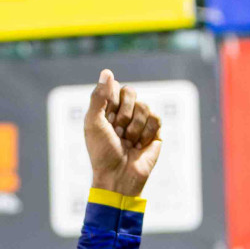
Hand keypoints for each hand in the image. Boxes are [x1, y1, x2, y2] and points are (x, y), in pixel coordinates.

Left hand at [84, 69, 162, 198]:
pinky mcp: (154, 131)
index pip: (114, 88)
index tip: (107, 118)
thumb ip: (98, 97)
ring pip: (144, 106)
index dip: (112, 101)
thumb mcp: (93, 123)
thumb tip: (107, 71)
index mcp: (107, 109)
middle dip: (124, 114)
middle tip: (117, 132)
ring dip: (134, 128)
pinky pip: (156, 118)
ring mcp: (140, 122)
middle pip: (131, 92)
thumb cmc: (102, 153)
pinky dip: (146, 134)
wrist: (119, 177)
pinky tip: (139, 146)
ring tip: (128, 143)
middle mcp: (124, 113)